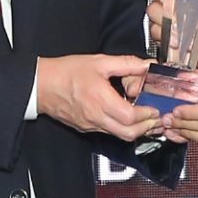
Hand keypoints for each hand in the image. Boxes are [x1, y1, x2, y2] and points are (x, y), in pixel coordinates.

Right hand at [37, 53, 160, 140]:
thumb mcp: (99, 62)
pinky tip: (126, 117)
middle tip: (156, 118)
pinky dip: (122, 128)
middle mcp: (96, 117)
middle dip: (147, 127)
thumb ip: (126, 63)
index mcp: (100, 100)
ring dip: (136, 130)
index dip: (147, 115)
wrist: (40, 85)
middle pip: (129, 133)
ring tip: (146, 118)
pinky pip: (108, 132)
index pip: (130, 117)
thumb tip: (147, 65)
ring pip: (120, 135)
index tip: (155, 108)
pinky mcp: (86, 128)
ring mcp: (91, 125)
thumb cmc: (66, 72)